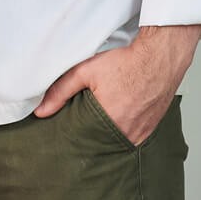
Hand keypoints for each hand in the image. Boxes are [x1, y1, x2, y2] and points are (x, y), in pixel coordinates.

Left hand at [34, 24, 200, 143]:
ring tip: (96, 122)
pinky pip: (131, 136)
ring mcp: (143, 133)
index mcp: (111, 122)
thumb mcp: (85, 72)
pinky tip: (114, 119)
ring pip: (116, 140)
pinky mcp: (151, 129)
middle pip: (100, 142)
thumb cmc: (125, 63)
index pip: (84, 140)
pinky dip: (121, 130)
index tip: (65, 131)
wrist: (160, 57)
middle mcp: (129, 133)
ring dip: (105, 134)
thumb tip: (40, 111)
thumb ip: (60, 91)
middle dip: (88, 136)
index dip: (73, 135)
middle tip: (79, 125)